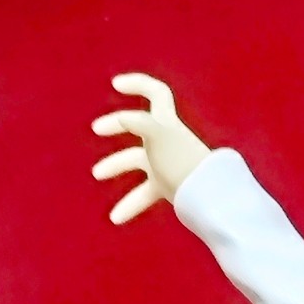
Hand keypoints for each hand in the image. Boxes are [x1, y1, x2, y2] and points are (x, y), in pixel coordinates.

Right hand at [91, 73, 211, 222]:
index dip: (137, 83)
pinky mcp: (168, 185)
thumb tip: (123, 117)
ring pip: (135, 160)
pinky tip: (115, 219)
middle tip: (96, 130)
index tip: (116, 84)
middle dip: (115, 126)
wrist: (207, 197)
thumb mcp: (160, 138)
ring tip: (96, 174)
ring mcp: (166, 163)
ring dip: (115, 165)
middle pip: (137, 126)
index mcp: (166, 122)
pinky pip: (144, 193)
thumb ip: (141, 123)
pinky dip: (130, 205)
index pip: (155, 93)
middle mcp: (165, 140)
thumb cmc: (183, 162)